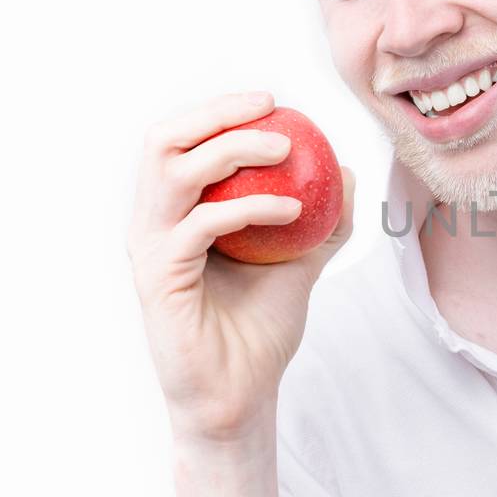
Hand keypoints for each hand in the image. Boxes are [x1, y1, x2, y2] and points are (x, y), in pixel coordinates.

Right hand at [126, 91, 355, 444]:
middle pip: (163, 140)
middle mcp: (151, 223)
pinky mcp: (157, 279)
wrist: (241, 393)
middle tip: (271, 111)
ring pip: (174, 171)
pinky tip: (293, 211)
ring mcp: (148, 249)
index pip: (181, 139)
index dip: (219, 110)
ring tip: (287, 151)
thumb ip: (322, 218)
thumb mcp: (302, 262)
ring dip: (233, 149)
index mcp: (174, 212)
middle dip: (216, 113)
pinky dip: (248, 208)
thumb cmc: (262, 328)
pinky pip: (200, 224)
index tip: (272, 102)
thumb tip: (347, 169)